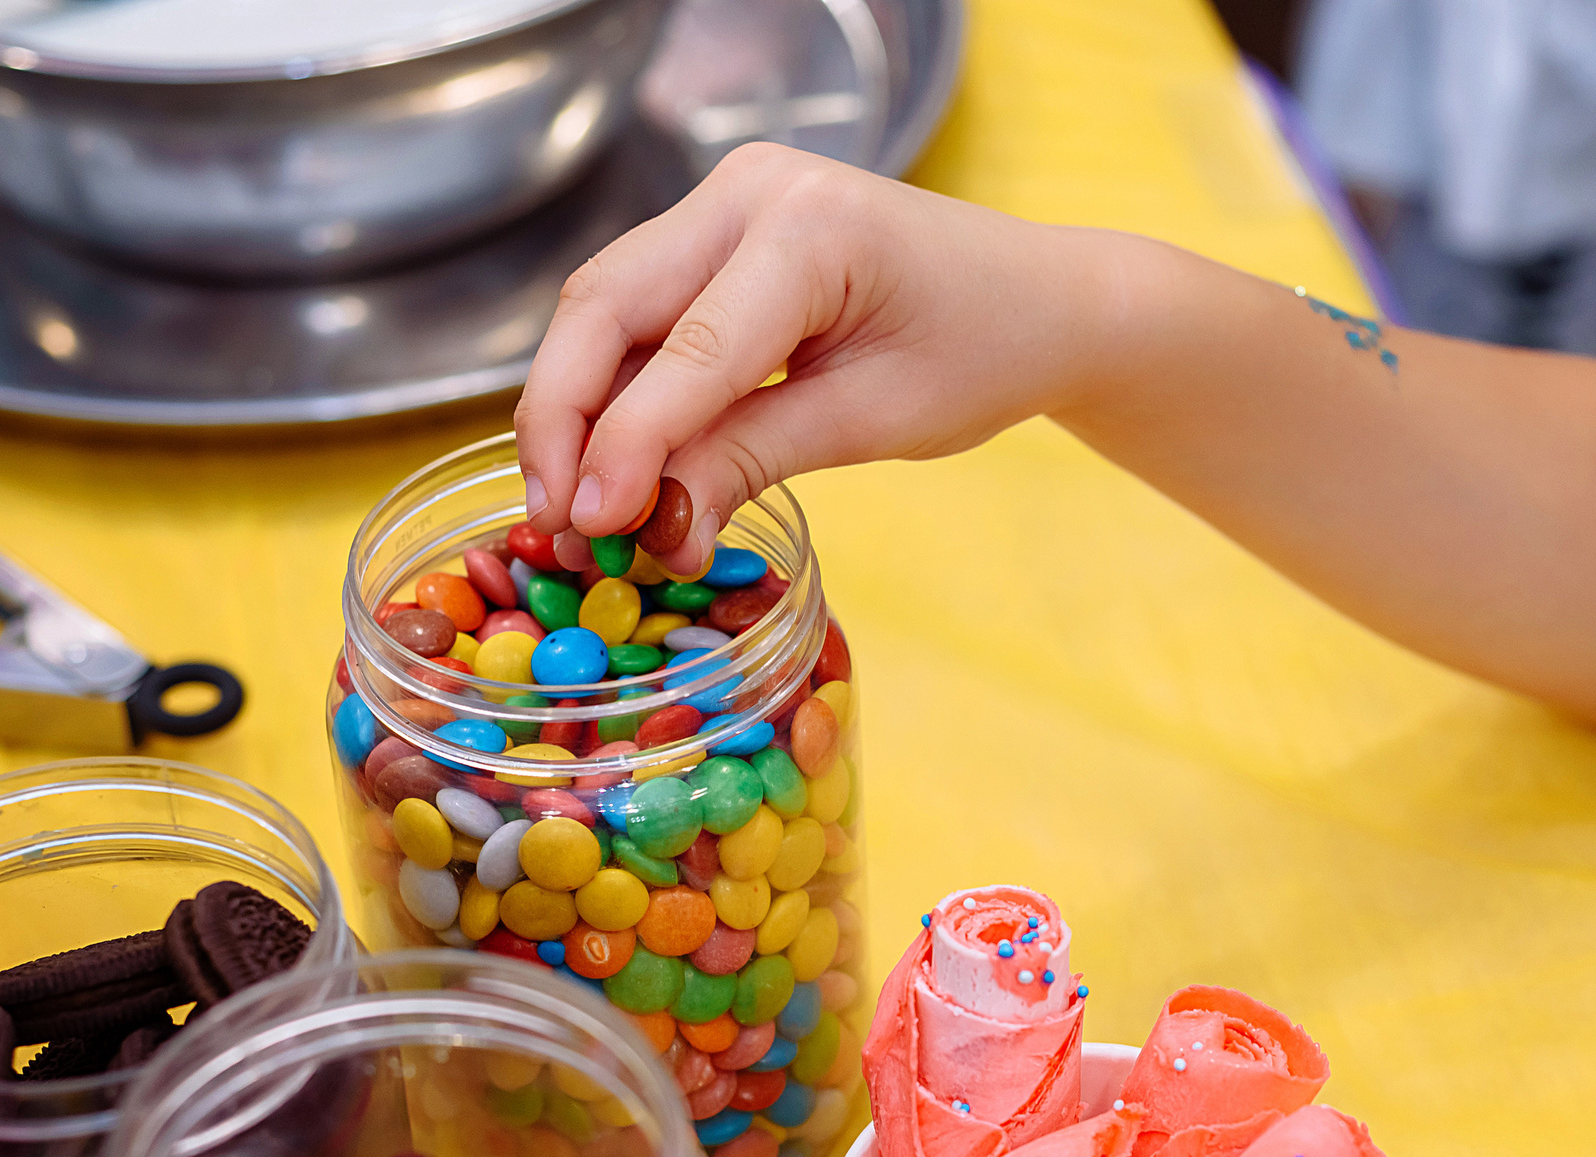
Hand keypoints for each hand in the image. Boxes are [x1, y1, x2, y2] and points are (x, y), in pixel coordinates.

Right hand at [514, 143, 1121, 575]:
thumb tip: (651, 528)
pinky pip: (643, 311)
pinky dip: (619, 387)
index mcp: (812, 226)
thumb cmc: (984, 352)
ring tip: (573, 507)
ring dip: (579, 406)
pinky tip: (611, 462)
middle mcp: (752, 189)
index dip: (626, 444)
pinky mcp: (720, 230)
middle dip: (566, 418)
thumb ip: (753, 459)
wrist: (1041, 300)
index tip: (589, 526)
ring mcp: (729, 199)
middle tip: (554, 521)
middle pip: (607, 303)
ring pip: (607, 305)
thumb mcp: (875, 420)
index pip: (689, 348)